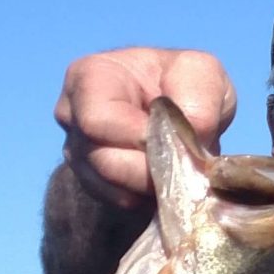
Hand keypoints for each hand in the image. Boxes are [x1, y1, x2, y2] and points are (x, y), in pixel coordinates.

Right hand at [55, 49, 235, 205]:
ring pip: (110, 187)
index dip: (140, 137)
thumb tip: (191, 135)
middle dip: (152, 168)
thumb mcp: (202, 71)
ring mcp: (77, 151)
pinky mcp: (92, 181)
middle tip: (185, 160)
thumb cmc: (183, 83)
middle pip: (103, 161)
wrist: (179, 109)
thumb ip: (199, 95)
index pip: (97, 121)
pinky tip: (166, 179)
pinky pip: (118, 202)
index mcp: (90, 76)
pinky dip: (149, 197)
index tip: (174, 137)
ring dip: (154, 185)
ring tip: (179, 167)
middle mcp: (72, 115)